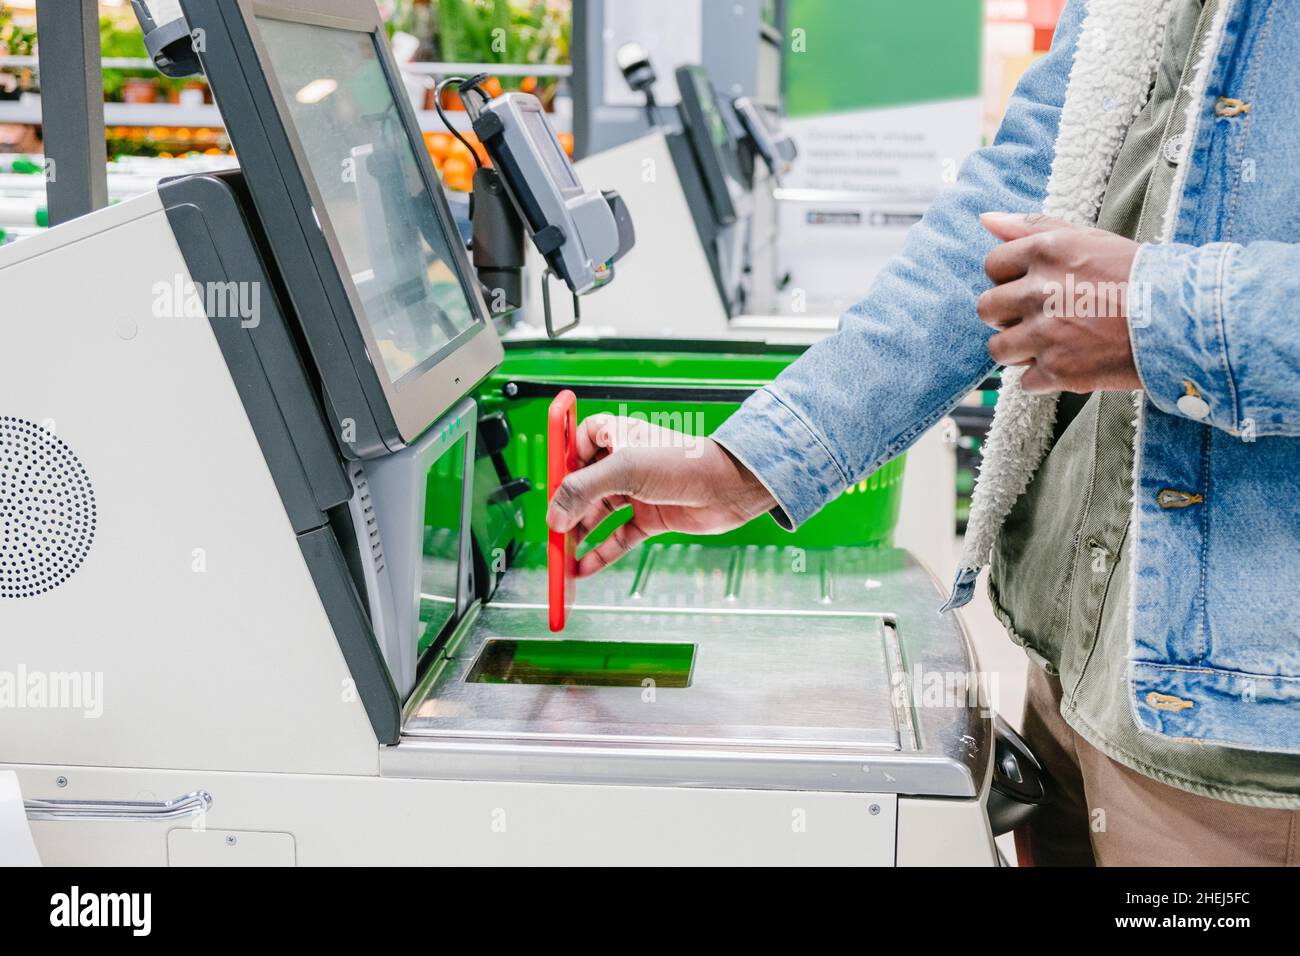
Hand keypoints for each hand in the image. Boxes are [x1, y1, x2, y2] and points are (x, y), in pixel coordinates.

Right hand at [545, 414, 775, 575]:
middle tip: (551, 531)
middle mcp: (626, 463)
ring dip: (580, 535)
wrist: (731, 487)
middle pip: (584, 486)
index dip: (562, 462)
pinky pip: (619, 537)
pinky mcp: (652, 517)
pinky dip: (601, 553)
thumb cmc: (685, 463)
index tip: (550, 483)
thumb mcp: (625, 469)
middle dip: (566, 509)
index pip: (578, 442)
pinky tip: (585, 568)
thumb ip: (584, 490)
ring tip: (563, 555)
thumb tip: (554, 515)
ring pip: (599, 514)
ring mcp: (639, 492)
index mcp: (618, 436)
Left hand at [978, 212, 1142, 393]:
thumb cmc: (1136, 275)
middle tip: (1039, 317)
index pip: (992, 266)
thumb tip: (986, 220)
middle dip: (1007, 316)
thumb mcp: (1086, 238)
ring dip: (1018, 350)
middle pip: (987, 309)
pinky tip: (1071, 363)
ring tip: (1051, 343)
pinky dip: (1044, 378)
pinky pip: (1024, 381)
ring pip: (998, 349)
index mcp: (1044, 252)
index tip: (1032, 286)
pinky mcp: (1057, 370)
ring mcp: (1046, 334)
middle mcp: (1038, 292)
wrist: (1182, 318)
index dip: (1009, 279)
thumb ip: (1033, 227)